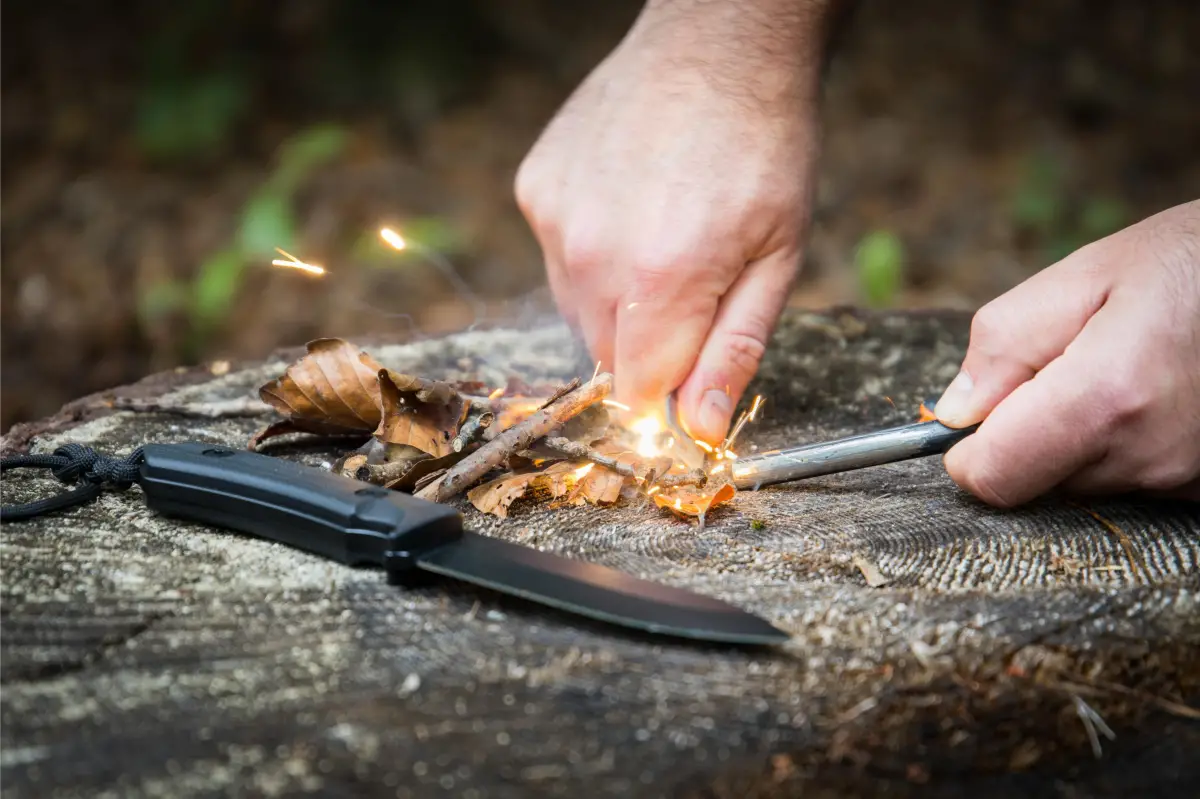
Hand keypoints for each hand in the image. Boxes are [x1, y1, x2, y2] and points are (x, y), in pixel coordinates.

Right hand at [515, 1, 837, 442]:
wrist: (719, 45)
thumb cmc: (765, 147)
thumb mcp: (778, 258)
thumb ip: (733, 350)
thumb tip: (698, 429)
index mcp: (662, 281)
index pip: (637, 394)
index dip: (667, 395)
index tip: (691, 370)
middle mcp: (593, 255)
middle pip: (604, 357)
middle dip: (648, 346)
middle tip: (693, 287)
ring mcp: (555, 219)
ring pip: (577, 310)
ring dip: (616, 301)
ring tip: (663, 239)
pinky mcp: (535, 190)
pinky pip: (556, 256)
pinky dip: (589, 250)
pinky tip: (629, 205)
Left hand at [934, 200, 1199, 504]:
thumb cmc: (1189, 263)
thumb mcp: (1083, 276)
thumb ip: (1003, 346)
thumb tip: (954, 412)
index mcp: (1105, 398)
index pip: (994, 477)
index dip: (969, 450)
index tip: (980, 414)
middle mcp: (1147, 455)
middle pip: (1035, 480)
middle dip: (1027, 431)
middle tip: (1068, 366)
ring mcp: (1183, 479)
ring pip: (1081, 481)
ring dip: (1078, 436)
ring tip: (1125, 369)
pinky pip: (1130, 480)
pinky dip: (1123, 445)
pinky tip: (1156, 394)